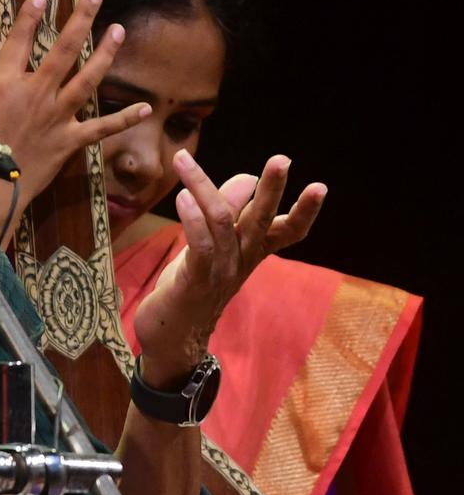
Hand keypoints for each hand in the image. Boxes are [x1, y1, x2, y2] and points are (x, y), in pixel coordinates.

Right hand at [0, 0, 146, 240]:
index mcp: (6, 84)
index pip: (20, 40)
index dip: (30, 15)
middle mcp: (36, 93)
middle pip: (63, 49)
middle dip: (81, 18)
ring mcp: (56, 116)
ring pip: (87, 79)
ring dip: (105, 53)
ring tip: (118, 31)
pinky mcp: (68, 141)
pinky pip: (101, 128)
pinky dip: (124, 119)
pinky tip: (144, 108)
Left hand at [134, 150, 325, 381]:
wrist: (173, 334)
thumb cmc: (194, 282)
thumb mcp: (216, 245)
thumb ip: (230, 214)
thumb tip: (247, 180)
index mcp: (254, 252)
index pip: (289, 231)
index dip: (306, 212)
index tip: (320, 187)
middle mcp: (242, 260)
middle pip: (262, 220)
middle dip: (272, 189)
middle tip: (281, 160)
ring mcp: (221, 271)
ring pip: (221, 221)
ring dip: (203, 186)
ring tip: (184, 160)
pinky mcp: (196, 280)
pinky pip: (200, 245)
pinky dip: (191, 218)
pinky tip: (182, 197)